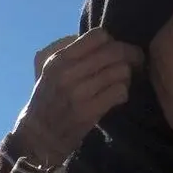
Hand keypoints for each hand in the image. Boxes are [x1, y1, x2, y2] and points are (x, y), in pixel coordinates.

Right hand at [12, 28, 142, 165]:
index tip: (115, 50)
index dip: (112, 41)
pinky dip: (122, 93)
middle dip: (130, 55)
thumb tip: (101, 39)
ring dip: (126, 76)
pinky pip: (119, 92)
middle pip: (114, 51)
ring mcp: (78, 93)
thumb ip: (68, 51)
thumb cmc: (46, 99)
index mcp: (58, 60)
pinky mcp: (88, 112)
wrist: (38, 136)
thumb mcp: (47, 69)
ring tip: (122, 82)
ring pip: (120, 71)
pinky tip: (116, 97)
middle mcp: (67, 73)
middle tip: (134, 62)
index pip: (98, 35)